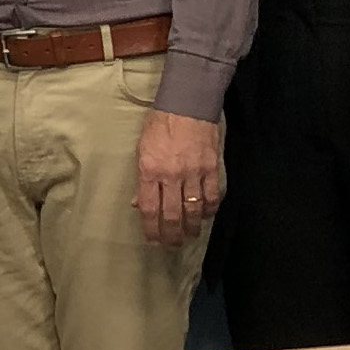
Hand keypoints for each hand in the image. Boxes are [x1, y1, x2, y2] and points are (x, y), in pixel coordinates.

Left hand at [132, 108, 223, 246]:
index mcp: (149, 171)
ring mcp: (193, 173)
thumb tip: (138, 203)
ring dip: (192, 227)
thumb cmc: (160, 124)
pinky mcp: (210, 168)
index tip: (153, 241)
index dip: (151, 230)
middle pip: (171, 215)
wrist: (187, 103)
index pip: (149, 209)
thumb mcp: (141, 148)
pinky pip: (211, 195)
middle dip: (172, 235)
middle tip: (173, 246)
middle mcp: (171, 175)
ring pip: (193, 209)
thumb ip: (142, 178)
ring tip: (190, 235)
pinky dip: (209, 208)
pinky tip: (207, 216)